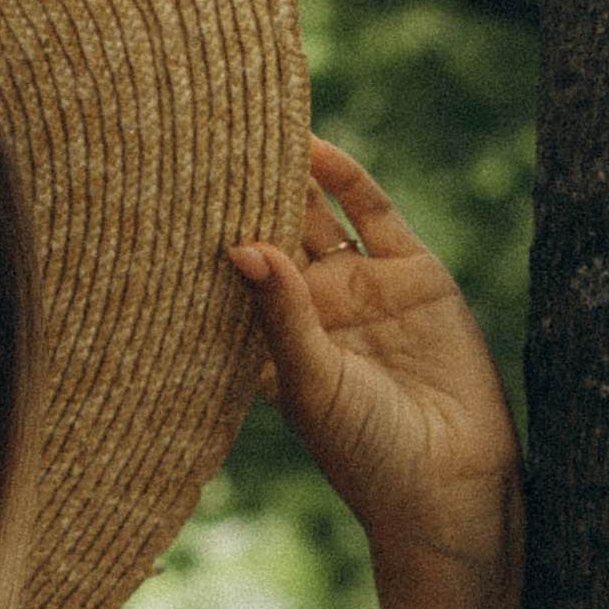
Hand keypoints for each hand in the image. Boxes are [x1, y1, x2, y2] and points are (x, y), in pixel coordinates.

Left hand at [227, 138, 522, 587]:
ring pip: (316, 214)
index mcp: (271, 343)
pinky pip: (372, 211)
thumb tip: (242, 247)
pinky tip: (313, 145)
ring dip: (287, 174)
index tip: (155, 194)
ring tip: (247, 123)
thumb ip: (281, 315)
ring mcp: (362, 286)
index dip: (197, 238)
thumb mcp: (313, 383)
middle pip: (269, 231)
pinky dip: (344, 177)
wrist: (453, 485)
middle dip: (237, 191)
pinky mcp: (412, 271)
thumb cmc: (367, 453)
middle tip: (191, 137)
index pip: (227, 276)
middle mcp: (312, 308)